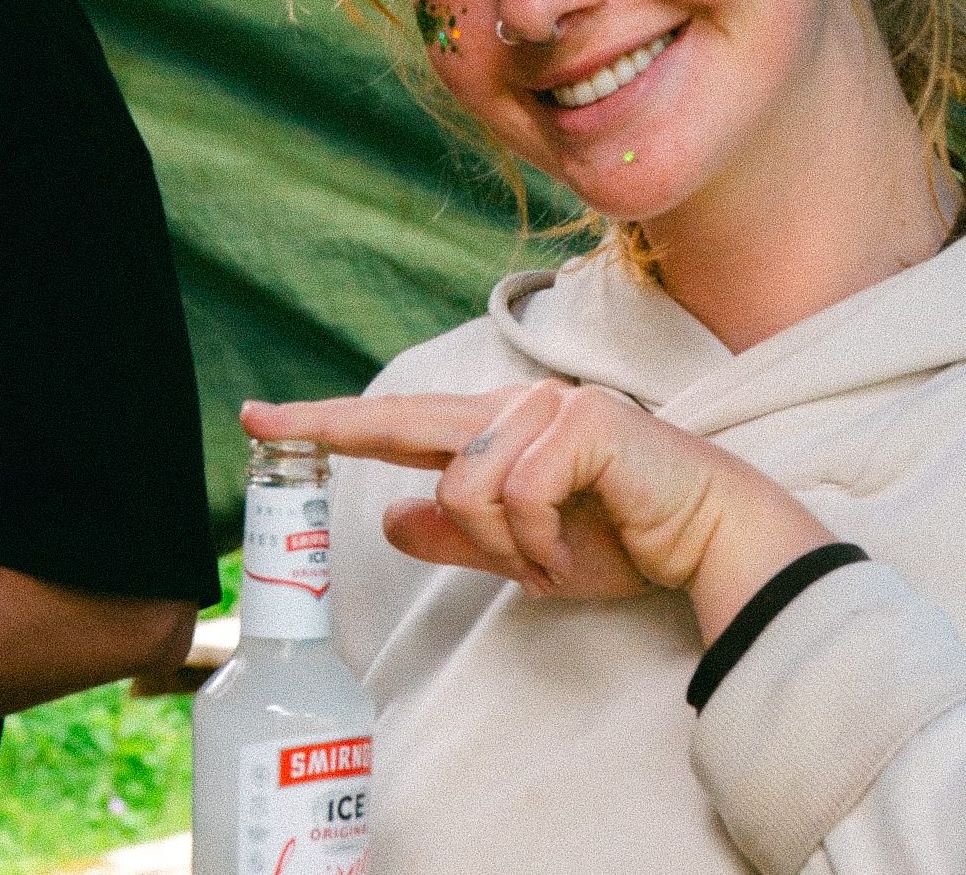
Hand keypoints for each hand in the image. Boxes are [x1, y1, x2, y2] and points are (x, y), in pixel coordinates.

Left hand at [241, 383, 833, 642]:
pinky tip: (577, 546)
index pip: (404, 427)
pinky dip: (540, 543)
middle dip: (335, 426)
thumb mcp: (525, 554)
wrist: (707, 539)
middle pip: (409, 425)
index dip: (332, 421)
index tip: (261, 419)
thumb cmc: (626, 539)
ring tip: (554, 557)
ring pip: (467, 486)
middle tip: (258, 420)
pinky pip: (518, 494)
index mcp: (500, 435)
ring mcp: (550, 408)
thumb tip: (389, 515)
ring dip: (507, 547)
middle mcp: (517, 409)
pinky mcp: (582, 422)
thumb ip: (461, 535)